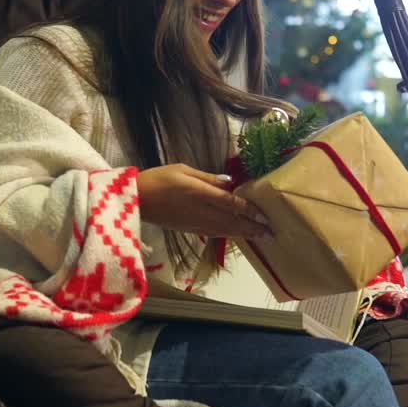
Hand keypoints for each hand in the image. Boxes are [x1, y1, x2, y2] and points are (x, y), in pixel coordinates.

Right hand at [136, 164, 271, 238]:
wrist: (136, 199)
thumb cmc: (158, 179)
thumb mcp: (183, 170)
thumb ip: (208, 177)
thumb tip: (230, 182)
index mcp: (200, 194)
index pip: (231, 203)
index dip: (250, 210)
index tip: (265, 215)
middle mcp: (201, 211)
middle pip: (233, 221)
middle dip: (253, 227)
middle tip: (271, 232)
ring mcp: (196, 223)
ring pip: (225, 230)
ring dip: (244, 234)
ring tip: (260, 236)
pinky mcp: (190, 230)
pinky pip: (215, 233)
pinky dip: (229, 234)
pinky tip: (238, 235)